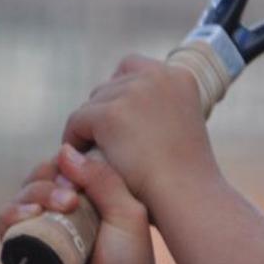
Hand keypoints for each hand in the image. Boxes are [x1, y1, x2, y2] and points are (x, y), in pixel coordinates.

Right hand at [0, 145, 165, 263]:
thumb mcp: (128, 217)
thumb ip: (103, 180)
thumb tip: (64, 149)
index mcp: (93, 202)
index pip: (69, 167)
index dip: (70, 163)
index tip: (82, 176)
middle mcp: (64, 216)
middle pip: (41, 178)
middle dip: (50, 179)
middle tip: (71, 197)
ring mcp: (41, 234)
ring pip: (21, 197)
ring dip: (35, 194)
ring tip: (60, 208)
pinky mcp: (20, 255)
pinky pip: (6, 226)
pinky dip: (14, 216)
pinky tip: (28, 217)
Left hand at [63, 55, 219, 210]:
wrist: (187, 196)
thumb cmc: (186, 174)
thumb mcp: (180, 126)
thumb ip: (158, 107)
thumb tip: (125, 103)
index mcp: (180, 77)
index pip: (133, 67)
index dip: (122, 94)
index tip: (120, 122)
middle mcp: (158, 76)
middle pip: (111, 85)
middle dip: (107, 111)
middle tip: (106, 141)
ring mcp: (134, 93)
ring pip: (93, 103)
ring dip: (92, 126)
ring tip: (95, 152)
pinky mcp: (110, 114)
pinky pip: (78, 121)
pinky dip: (76, 139)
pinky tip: (82, 160)